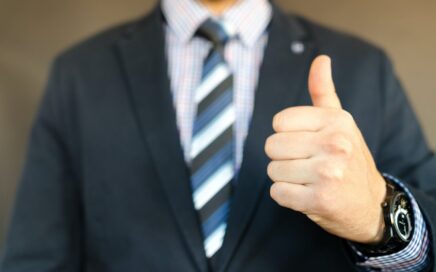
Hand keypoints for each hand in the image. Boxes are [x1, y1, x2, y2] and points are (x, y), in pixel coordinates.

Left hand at [264, 55, 386, 243]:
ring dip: (285, 178)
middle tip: (307, 164)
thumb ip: (324, 91)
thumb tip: (321, 58)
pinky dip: (286, 196)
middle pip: (272, 146)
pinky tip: (307, 195)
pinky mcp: (319, 200)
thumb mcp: (340, 122)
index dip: (286, 134)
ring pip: (273, 170)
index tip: (306, 143)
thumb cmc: (349, 158)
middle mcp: (335, 144)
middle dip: (283, 157)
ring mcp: (328, 173)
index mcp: (336, 121)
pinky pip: (277, 193)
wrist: (369, 203)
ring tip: (309, 179)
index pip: (279, 122)